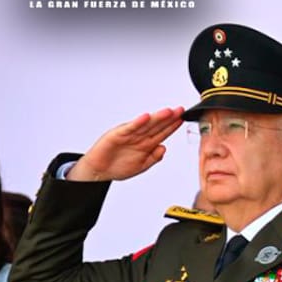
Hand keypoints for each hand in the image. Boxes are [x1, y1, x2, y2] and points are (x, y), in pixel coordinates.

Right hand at [67, 107, 185, 181]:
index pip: (162, 132)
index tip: (183, 119)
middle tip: (180, 110)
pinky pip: (130, 128)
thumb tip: (164, 148)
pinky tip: (146, 117)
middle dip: (169, 118)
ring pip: (146, 125)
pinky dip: (138, 123)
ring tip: (168, 112)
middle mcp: (139, 137)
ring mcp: (129, 134)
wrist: (99, 170)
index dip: (172, 126)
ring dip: (157, 118)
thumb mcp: (142, 165)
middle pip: (157, 125)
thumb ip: (154, 157)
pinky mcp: (118, 134)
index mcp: (146, 144)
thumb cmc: (118, 166)